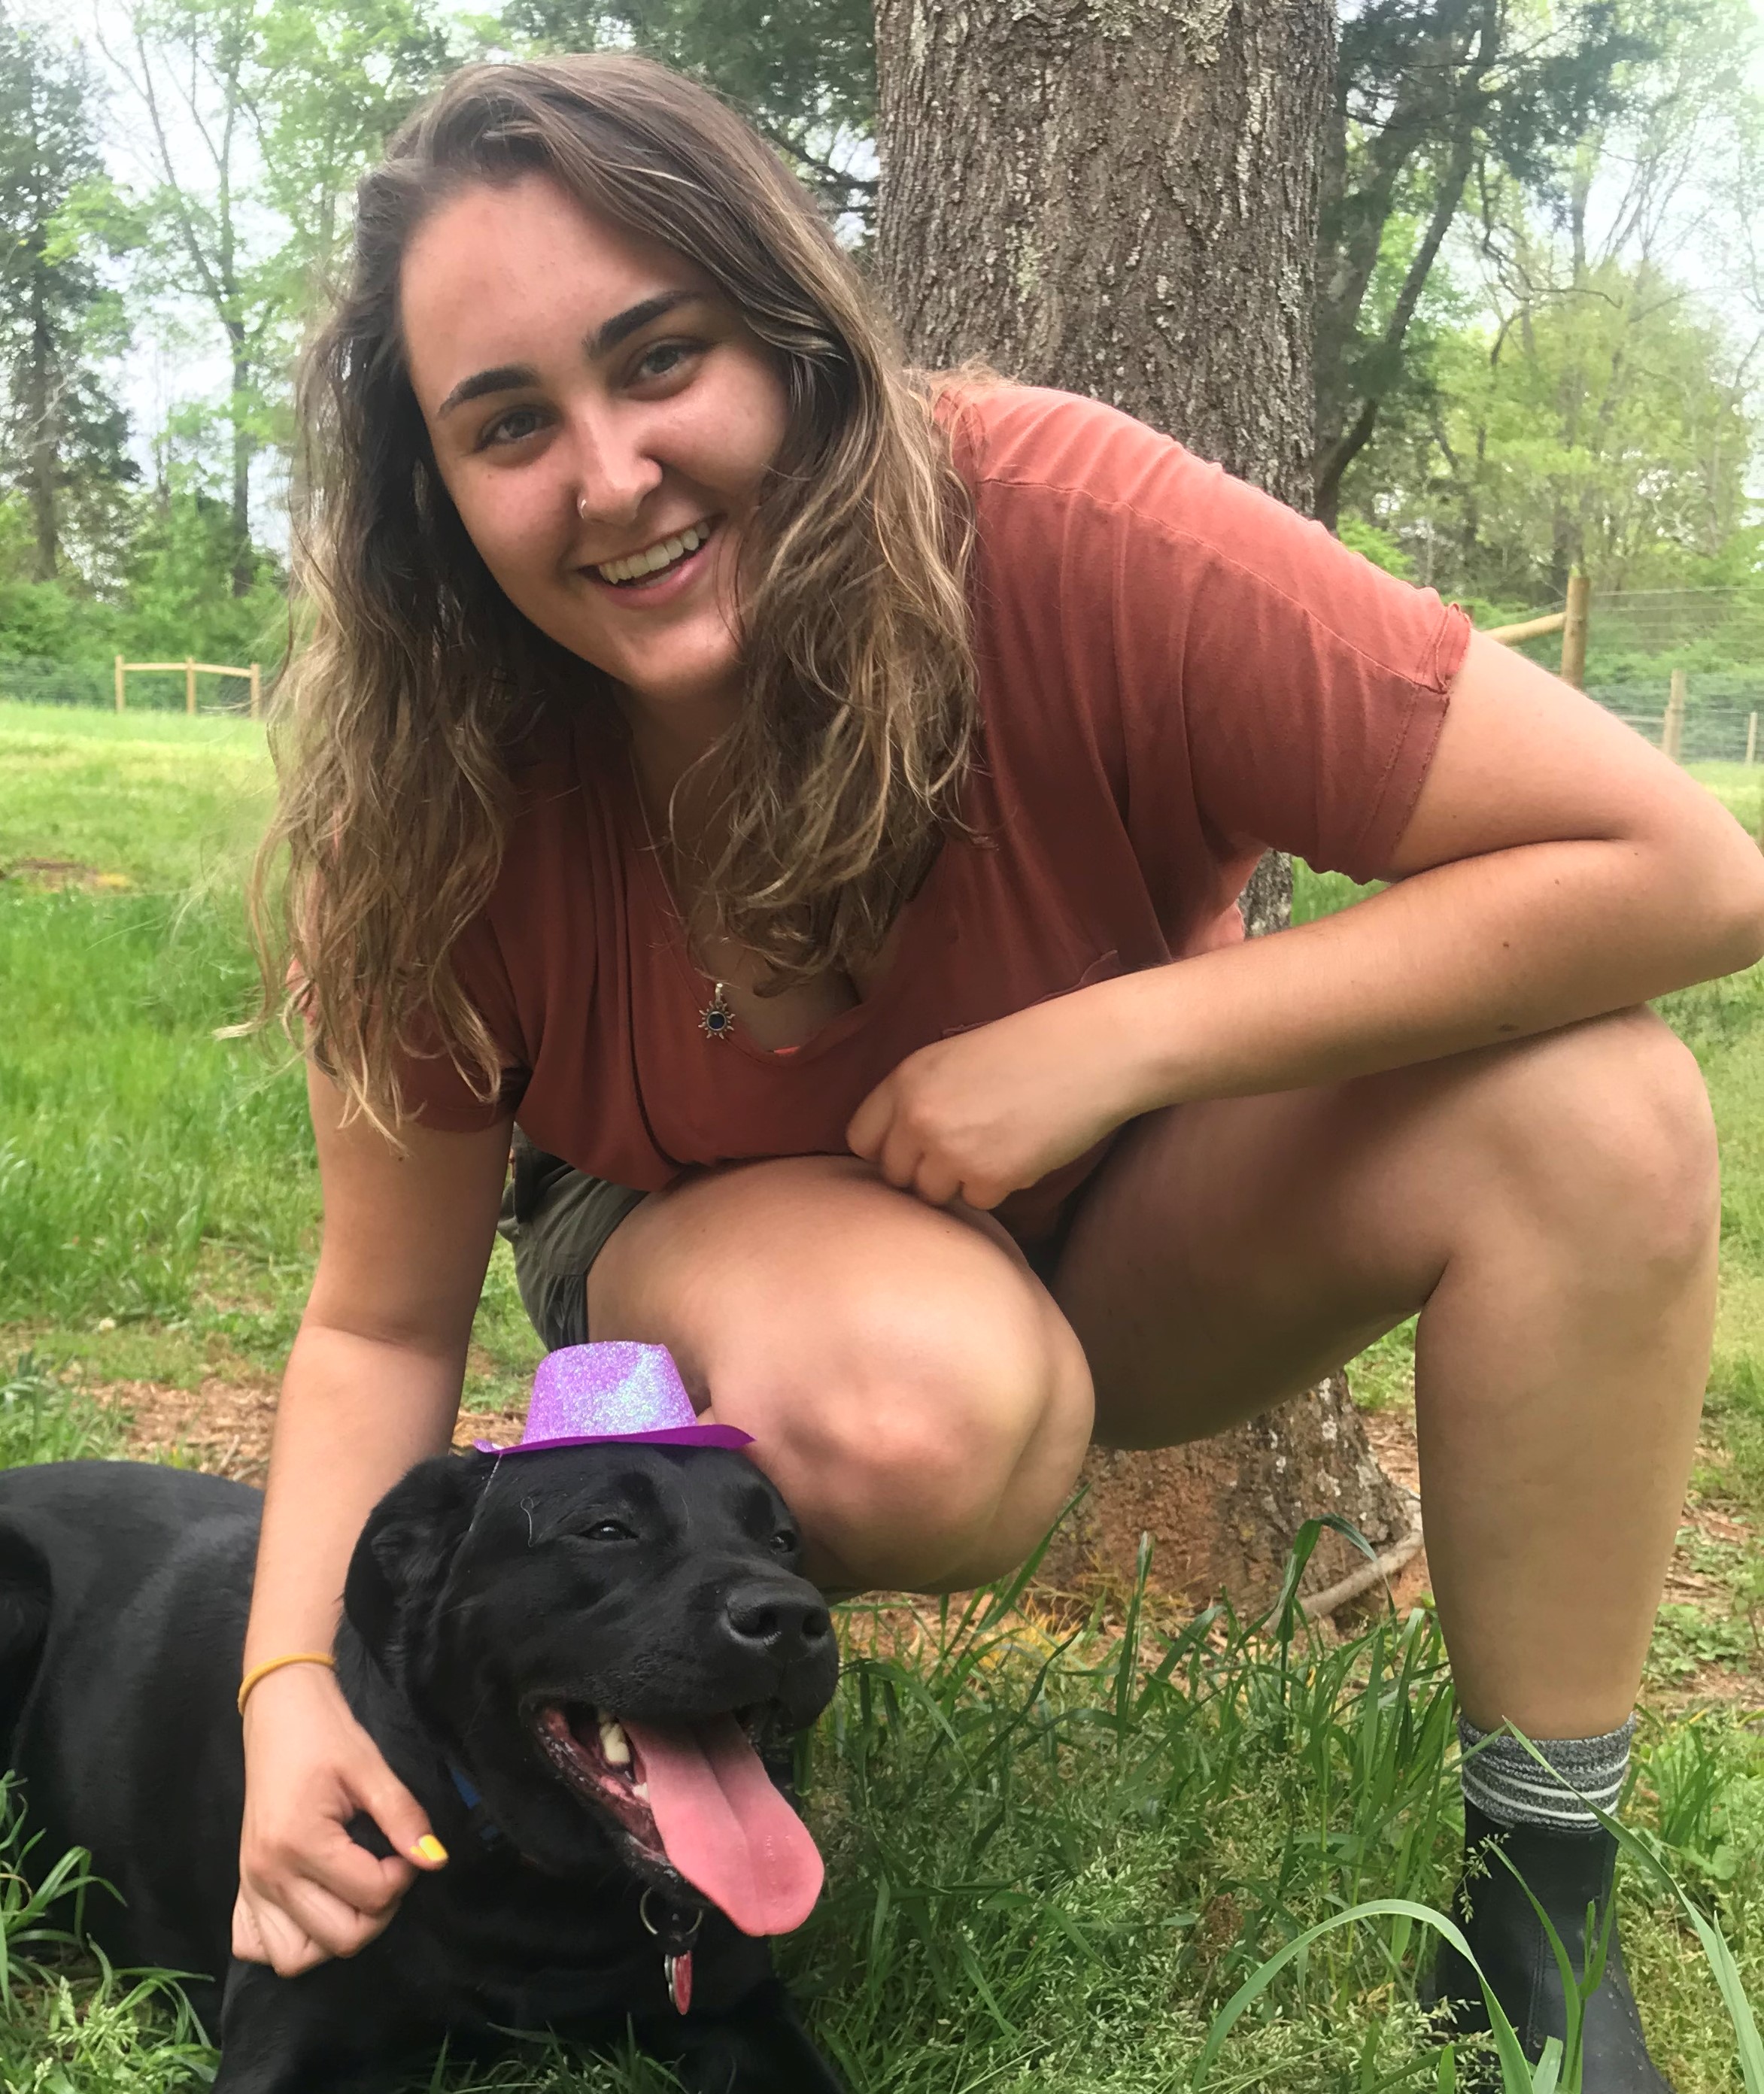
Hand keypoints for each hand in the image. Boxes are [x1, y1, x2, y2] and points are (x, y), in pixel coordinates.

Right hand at [234, 1661, 446, 1974]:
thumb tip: (434, 1859)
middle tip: (385, 1868)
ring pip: (297, 1958)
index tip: (403, 1846)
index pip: (370, 1896)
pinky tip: (314, 1907)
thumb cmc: (326, 1734)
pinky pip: (257, 1946)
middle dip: (378, 1910)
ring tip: (353, 1891)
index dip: (402, 1875)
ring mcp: (250, 1886)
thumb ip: (403, 1816)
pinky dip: (289, 1940)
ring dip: (335, 1935)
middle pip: (340, 1938)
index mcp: (299, 1843)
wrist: (279, 1711)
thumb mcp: (372, 1768)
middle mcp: (268, 1876)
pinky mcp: (242, 1887)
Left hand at [846, 992, 1143, 1208]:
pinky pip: (977, 1202)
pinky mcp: (988, 1179)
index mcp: (905, 1080)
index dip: (887, 1148)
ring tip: (996, 1146)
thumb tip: (898, 1146)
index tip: (912, 1148)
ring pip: (933, 1195)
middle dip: (923, 1171)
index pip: (860, 1139)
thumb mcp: (954, 1057)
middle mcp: (917, 1118)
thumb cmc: (1030, 1048)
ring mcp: (951, 1152)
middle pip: (894, 1176)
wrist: (1092, 1053)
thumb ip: (918, 1097)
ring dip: (959, 1182)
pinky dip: (997, 1187)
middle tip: (963, 1151)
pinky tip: (1022, 1152)